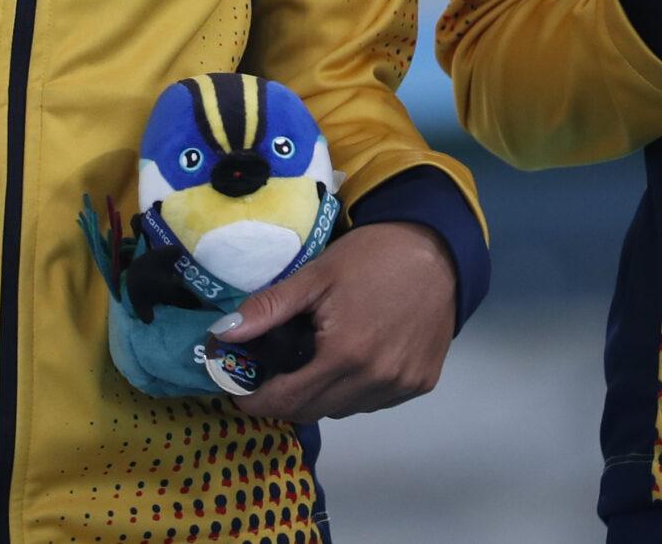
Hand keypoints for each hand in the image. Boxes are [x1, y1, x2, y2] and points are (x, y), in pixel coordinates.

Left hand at [212, 222, 457, 422]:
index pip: (288, 401)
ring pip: (343, 410)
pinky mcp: (420, 384)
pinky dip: (354, 390)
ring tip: (315, 361)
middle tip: (272, 373)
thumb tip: (222, 334)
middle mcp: (375, 380)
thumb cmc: (373, 256)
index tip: (239, 390)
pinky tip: (353, 360)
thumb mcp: (316, 276)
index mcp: (345, 355)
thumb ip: (269, 308)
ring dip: (322, 395)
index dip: (257, 401)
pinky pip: (372, 402)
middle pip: (313, 411)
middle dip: (286, 398)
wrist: (439, 250)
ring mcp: (401, 386)